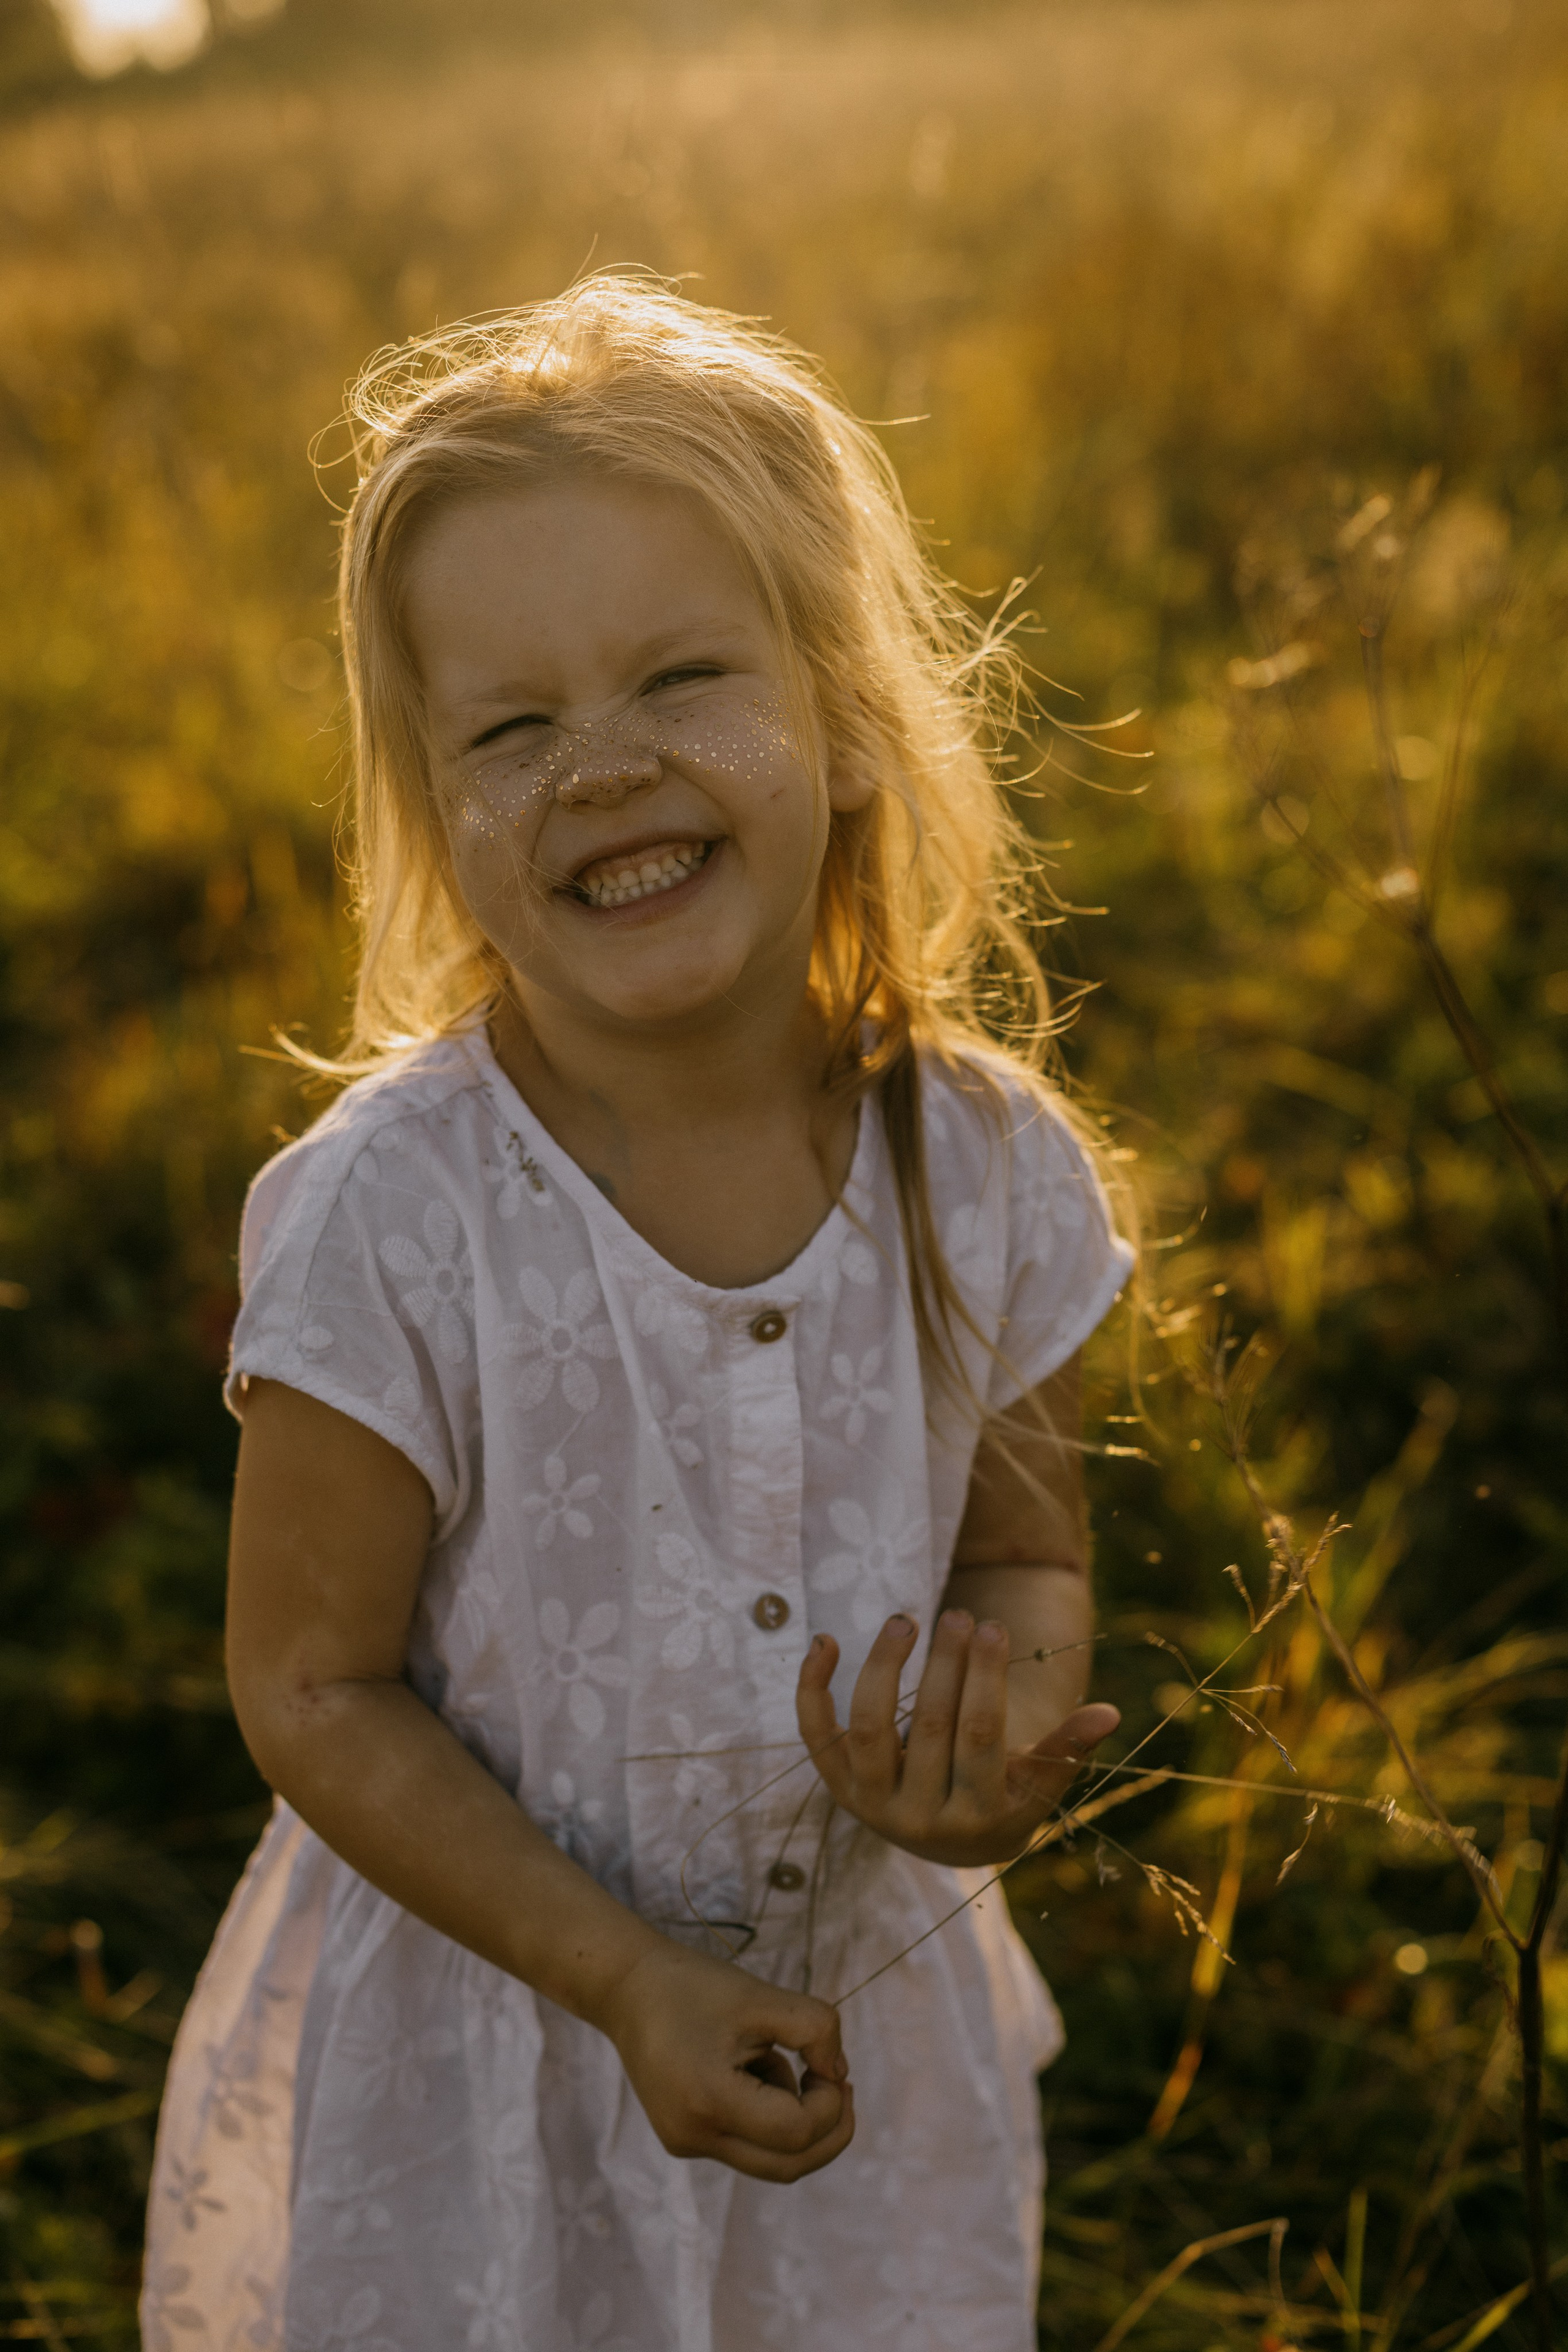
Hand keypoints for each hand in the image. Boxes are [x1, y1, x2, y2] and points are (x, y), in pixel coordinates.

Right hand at [595, 1938, 853, 2181]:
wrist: (627, 1989)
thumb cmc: (695, 1986)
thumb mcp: (762, 1995)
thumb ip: (815, 2029)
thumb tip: (840, 2074)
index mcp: (709, 2100)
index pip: (796, 2132)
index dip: (831, 2104)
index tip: (832, 2063)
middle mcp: (695, 2135)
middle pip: (788, 2167)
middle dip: (829, 2131)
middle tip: (844, 2086)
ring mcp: (686, 2143)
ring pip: (770, 2161)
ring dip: (797, 2122)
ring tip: (782, 2060)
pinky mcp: (684, 2138)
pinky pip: (745, 2144)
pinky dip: (768, 2117)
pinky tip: (755, 2068)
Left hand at [796, 1609, 1119, 1866]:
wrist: (947, 1842)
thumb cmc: (1003, 1799)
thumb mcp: (1038, 1784)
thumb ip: (1067, 1750)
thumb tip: (1109, 1713)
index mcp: (977, 1818)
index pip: (979, 1737)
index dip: (985, 1678)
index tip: (994, 1628)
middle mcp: (918, 1819)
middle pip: (929, 1726)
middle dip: (945, 1662)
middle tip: (958, 1615)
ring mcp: (871, 1805)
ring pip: (868, 1727)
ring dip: (883, 1667)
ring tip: (904, 1619)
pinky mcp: (837, 1788)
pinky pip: (816, 1736)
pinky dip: (813, 1689)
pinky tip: (826, 1641)